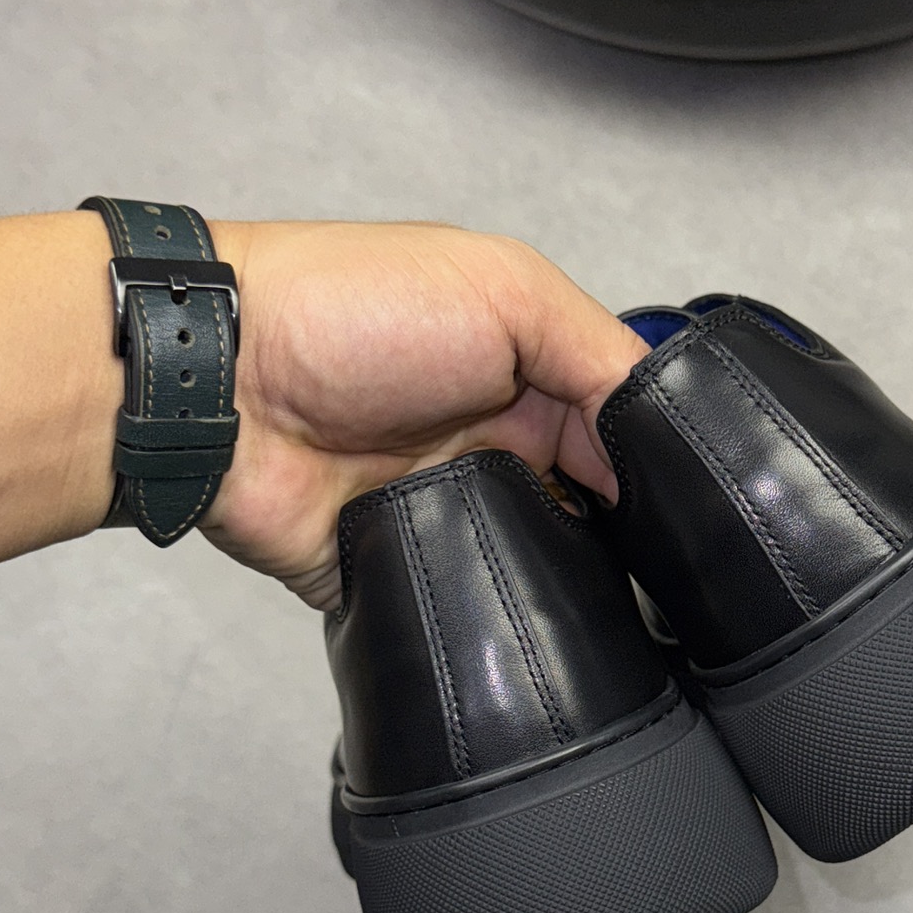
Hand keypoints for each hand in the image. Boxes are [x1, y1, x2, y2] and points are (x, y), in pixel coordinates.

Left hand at [205, 221, 646, 609]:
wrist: (221, 380)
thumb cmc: (354, 310)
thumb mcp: (506, 290)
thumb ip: (597, 354)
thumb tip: (657, 446)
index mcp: (522, 375)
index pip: (616, 432)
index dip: (656, 468)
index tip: (691, 508)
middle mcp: (490, 446)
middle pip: (587, 510)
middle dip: (620, 535)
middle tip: (659, 564)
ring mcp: (443, 512)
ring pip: (533, 570)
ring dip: (558, 577)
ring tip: (598, 597)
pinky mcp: (393, 572)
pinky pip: (456, 610)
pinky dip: (485, 614)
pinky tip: (521, 621)